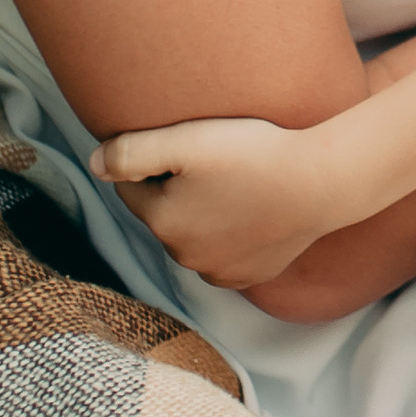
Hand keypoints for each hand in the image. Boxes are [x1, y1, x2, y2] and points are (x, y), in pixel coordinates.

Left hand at [87, 113, 341, 290]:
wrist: (322, 182)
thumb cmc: (254, 154)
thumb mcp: (185, 140)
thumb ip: (129, 151)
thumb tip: (93, 163)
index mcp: (161, 221)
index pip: (132, 187)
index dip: (153, 161)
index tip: (185, 145)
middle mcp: (183, 256)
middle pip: (164, 214)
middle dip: (176, 191)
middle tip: (214, 161)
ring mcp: (219, 271)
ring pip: (195, 237)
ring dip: (204, 216)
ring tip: (236, 185)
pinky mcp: (251, 276)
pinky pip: (226, 254)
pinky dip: (232, 236)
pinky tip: (252, 211)